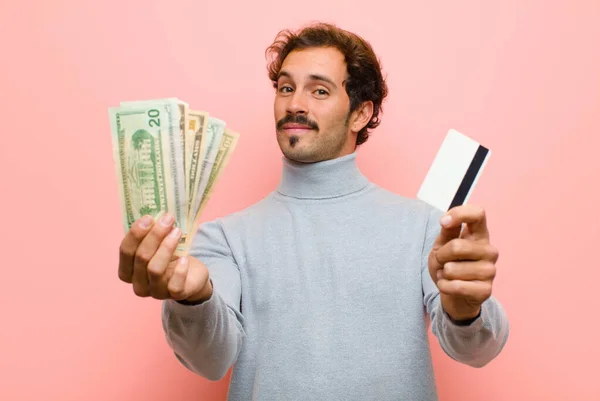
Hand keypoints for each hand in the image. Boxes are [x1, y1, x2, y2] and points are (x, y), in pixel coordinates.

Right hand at [118, 213, 211, 301]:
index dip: (135, 233)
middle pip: (141, 258)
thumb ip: (150, 234)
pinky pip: (174, 285)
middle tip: (168, 219)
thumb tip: (154, 214)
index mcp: (128, 271)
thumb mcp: (157, 246)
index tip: (149, 217)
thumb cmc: (169, 257)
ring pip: (155, 269)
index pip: (125, 251)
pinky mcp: (175, 295)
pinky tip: (185, 258)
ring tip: (177, 231)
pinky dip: (180, 270)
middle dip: (155, 235)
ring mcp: (156, 292)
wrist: (192, 275)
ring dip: (167, 247)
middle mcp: (138, 284)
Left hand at [428, 204, 498, 320]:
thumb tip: (446, 220)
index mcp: (479, 235)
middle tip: (442, 262)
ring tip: (449, 276)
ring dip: (443, 273)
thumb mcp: (443, 245)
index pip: (478, 213)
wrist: (454, 296)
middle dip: (441, 256)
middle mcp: (489, 251)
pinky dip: (444, 286)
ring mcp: (490, 271)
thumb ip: (447, 231)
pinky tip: (449, 286)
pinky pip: (455, 286)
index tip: (443, 222)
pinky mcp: (486, 290)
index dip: (459, 214)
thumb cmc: (449, 265)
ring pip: (452, 269)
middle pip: (457, 246)